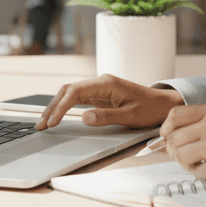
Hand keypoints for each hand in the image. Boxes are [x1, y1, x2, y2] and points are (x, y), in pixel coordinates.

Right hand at [35, 74, 183, 130]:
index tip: (52, 122)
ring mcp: (100, 87)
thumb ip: (106, 117)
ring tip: (45, 123)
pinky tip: (57, 116)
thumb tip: (84, 118)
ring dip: (56, 107)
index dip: (60, 107)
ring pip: (70, 93)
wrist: (164, 105)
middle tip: (41, 125)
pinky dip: (65, 107)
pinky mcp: (100, 94)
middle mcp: (101, 82)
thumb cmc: (151, 109)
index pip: (75, 92)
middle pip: (68, 90)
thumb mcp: (130, 116)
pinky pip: (78, 98)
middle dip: (52, 107)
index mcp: (107, 84)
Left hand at [157, 104, 205, 185]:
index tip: (168, 140)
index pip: (174, 116)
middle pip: (173, 138)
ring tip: (204, 164)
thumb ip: (203, 124)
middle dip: (175, 151)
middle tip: (188, 157)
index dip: (166, 131)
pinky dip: (203, 174)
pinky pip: (196, 172)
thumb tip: (170, 140)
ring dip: (188, 164)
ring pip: (180, 156)